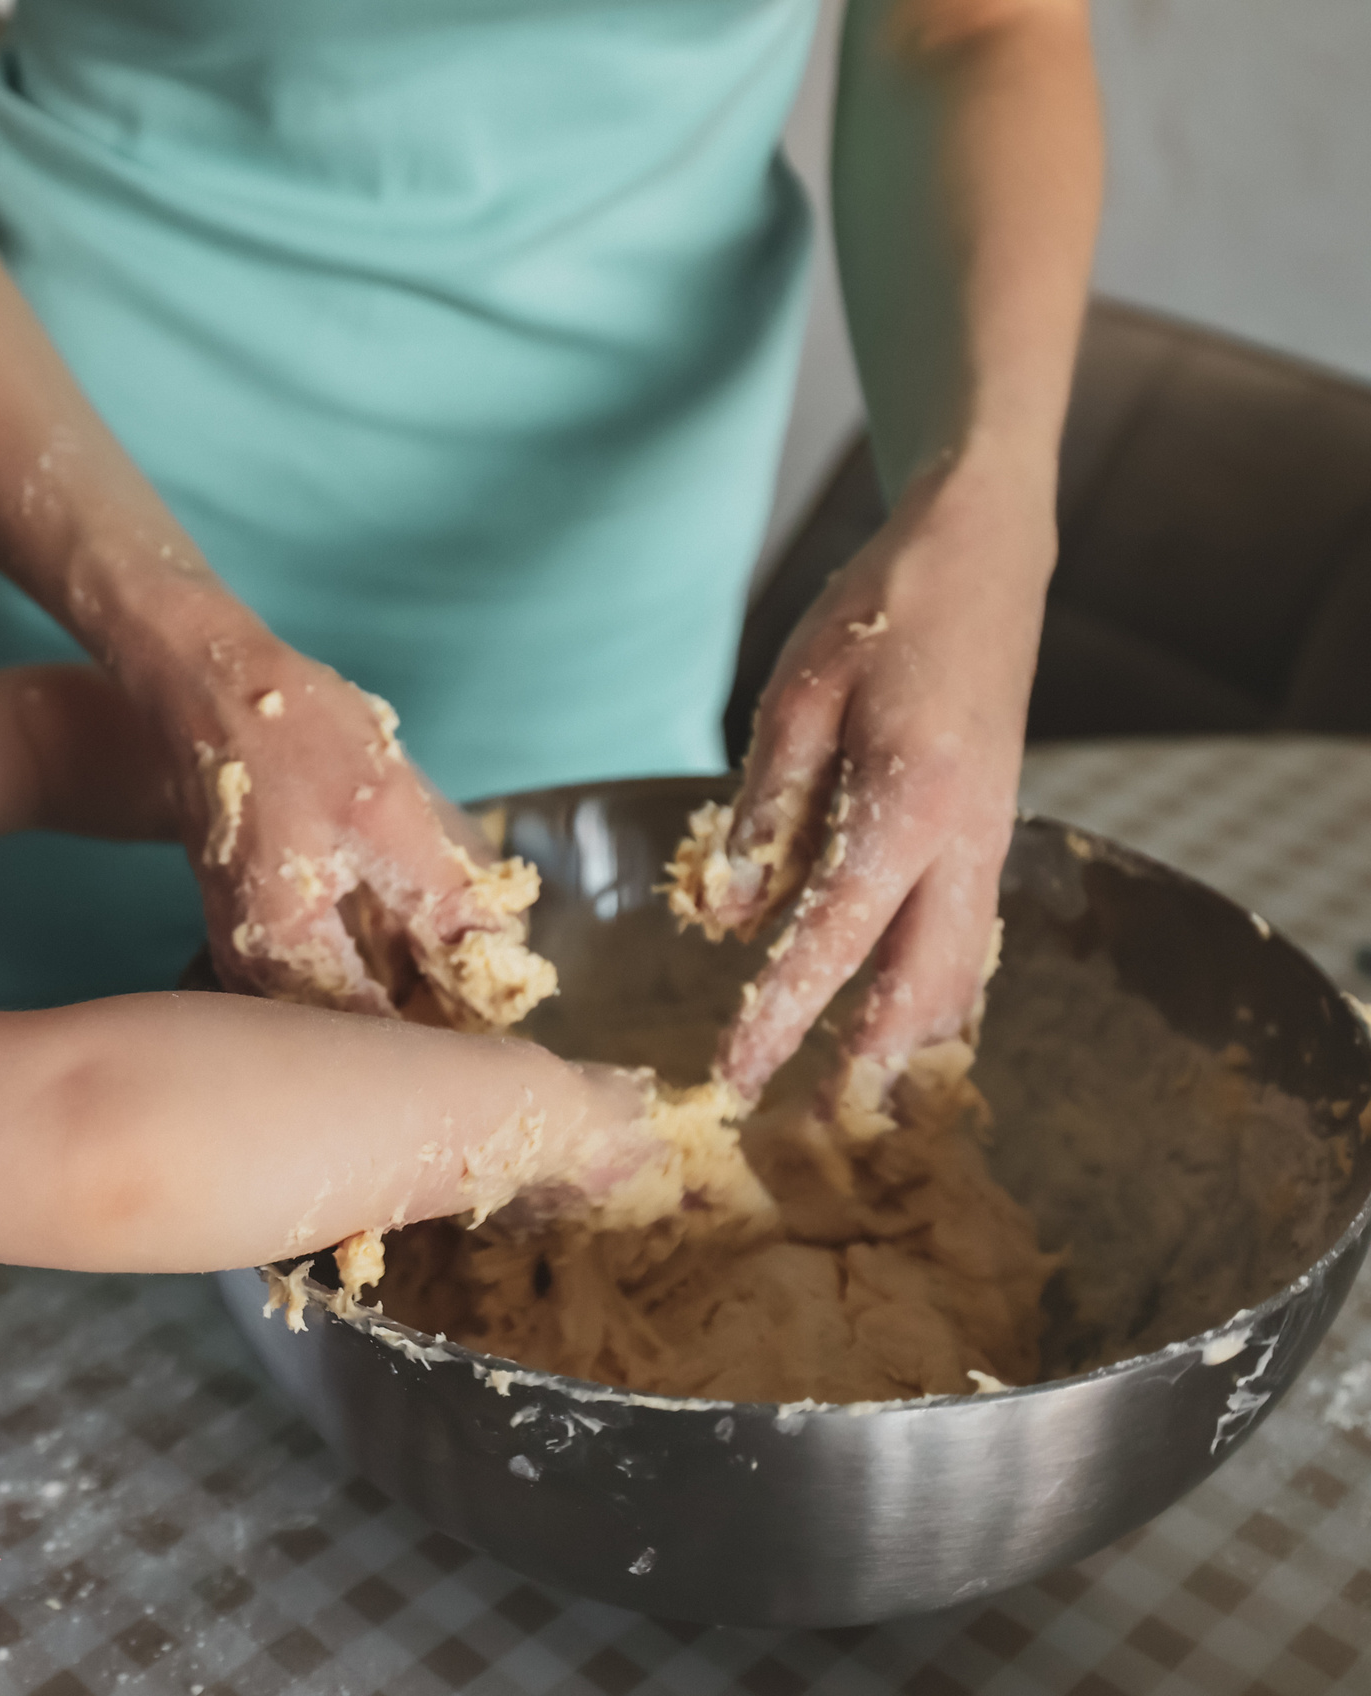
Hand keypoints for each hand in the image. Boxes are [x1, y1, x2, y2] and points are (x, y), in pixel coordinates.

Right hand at [139, 619, 544, 1028]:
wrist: (205, 683)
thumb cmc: (293, 736)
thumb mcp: (390, 815)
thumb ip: (445, 903)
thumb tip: (503, 972)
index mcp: (286, 956)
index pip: (382, 1042)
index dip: (451, 1027)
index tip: (502, 1001)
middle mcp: (253, 974)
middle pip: (359, 1032)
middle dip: (430, 1008)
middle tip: (492, 973)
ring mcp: (247, 951)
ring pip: (344, 1000)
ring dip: (404, 981)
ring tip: (459, 948)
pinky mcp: (255, 925)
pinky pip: (326, 967)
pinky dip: (374, 955)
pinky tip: (409, 923)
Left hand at [702, 455, 1052, 1101]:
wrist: (984, 552)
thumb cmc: (881, 611)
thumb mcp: (796, 698)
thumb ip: (764, 811)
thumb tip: (726, 918)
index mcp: (909, 803)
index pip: (835, 940)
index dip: (783, 1018)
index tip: (737, 1077)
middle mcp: (967, 838)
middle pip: (922, 983)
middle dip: (869, 1058)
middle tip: (814, 1120)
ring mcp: (992, 837)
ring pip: (959, 967)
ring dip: (910, 1031)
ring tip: (858, 1088)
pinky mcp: (993, 828)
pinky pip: (968, 930)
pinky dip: (935, 983)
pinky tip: (900, 1009)